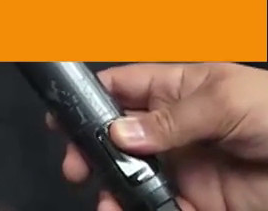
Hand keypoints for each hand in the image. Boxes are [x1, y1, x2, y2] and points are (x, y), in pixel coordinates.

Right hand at [56, 62, 267, 210]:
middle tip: (77, 169)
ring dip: (113, 188)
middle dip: (91, 151)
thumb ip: (170, 118)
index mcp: (179, 88)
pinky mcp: (200, 200)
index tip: (60, 119)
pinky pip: (160, 207)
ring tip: (106, 201)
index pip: (121, 87)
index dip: (88, 99)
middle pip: (117, 136)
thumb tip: (120, 133)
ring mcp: (186, 165)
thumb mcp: (226, 101)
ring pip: (133, 176)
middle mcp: (174, 127)